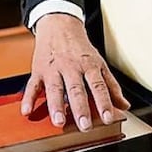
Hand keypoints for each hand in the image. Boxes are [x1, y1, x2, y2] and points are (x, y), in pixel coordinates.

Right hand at [22, 14, 130, 131]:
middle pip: (76, 89)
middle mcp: (71, 67)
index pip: (98, 86)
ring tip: (59, 122)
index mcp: (89, 66)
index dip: (104, 103)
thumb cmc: (80, 49)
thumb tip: (124, 105)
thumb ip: (111, 86)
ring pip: (55, 88)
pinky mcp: (38, 70)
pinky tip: (27, 111)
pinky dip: (28, 98)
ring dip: (56, 106)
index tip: (108, 118)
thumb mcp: (99, 63)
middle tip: (84, 126)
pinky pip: (32, 85)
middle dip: (80, 108)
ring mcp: (53, 69)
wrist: (59, 25)